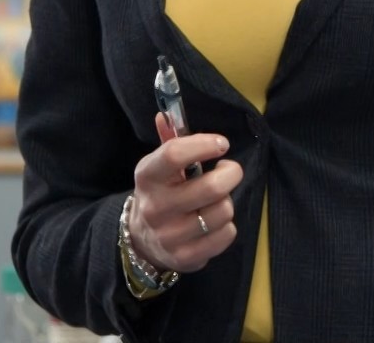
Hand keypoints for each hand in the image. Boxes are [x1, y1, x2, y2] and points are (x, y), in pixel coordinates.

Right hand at [127, 113, 239, 273]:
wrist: (142, 240)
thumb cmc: (161, 192)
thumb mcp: (159, 167)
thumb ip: (168, 140)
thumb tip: (164, 115)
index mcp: (147, 176)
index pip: (174, 154)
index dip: (204, 144)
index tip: (222, 144)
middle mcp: (155, 207)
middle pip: (211, 187)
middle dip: (231, 173)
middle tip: (229, 170)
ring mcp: (170, 235)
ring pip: (223, 211)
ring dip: (227, 202)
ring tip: (217, 200)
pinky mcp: (185, 258)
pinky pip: (226, 235)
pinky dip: (228, 227)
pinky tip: (215, 222)